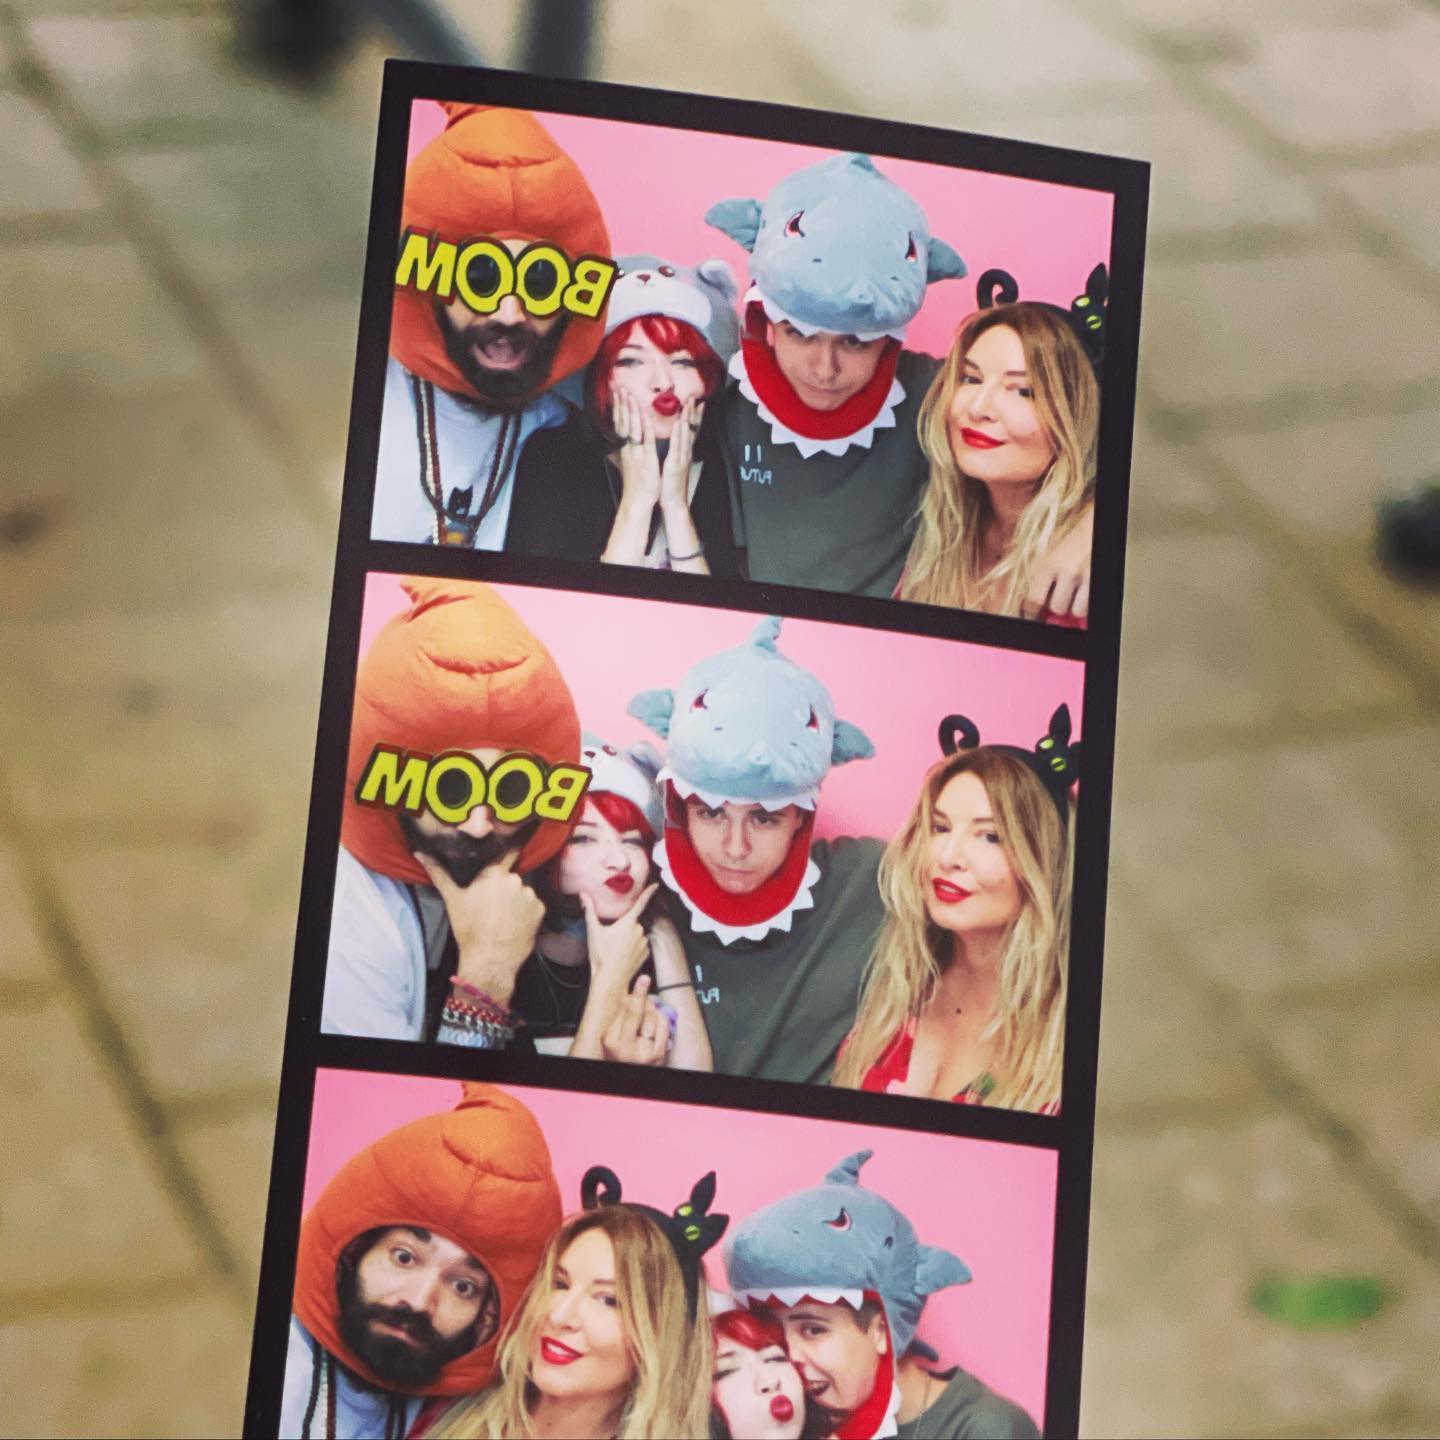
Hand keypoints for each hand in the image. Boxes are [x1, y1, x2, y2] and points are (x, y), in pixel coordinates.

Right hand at [415, 850, 542, 1004]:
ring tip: (502, 917)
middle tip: (490, 905)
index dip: (495, 868)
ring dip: (514, 900)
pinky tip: (514, 923)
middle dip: (501, 889)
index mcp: (495, 873)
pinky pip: (532, 906)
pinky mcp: (540, 910)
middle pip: (509, 879)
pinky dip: (525, 912)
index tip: (491, 878)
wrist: (490, 959)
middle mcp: (516, 879)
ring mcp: (530, 895)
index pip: (500, 858)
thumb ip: (438, 872)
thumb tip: (421, 853)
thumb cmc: (469, 929)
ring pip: (521, 892)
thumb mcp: (452, 899)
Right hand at [580, 884, 656, 994]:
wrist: (610, 979)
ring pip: (637, 934)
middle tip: (612, 938)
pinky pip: (641, 945)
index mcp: (628, 922)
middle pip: (633, 922)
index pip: (641, 903)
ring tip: (616, 949)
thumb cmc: (601, 955)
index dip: (649, 892)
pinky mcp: (646, 954)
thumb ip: (589, 910)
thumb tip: (583, 894)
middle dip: (625, 927)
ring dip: (629, 938)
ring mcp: (644, 943)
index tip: (656, 885)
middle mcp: (639, 931)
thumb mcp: (593, 931)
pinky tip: (624, 955)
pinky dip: (634, 948)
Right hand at [600, 975, 669, 1065]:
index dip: (635, 994)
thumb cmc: (621, 1053)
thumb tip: (631, 994)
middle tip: (644, 981)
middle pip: (638, 1012)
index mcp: (609, 1040)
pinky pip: (663, 1026)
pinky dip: (662, 1021)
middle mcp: (625, 1048)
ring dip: (652, 1012)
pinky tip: (654, 1028)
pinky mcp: (657, 1055)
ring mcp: (642, 1053)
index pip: (624, 1011)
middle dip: (642, 995)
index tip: (643, 979)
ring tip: (645, 1021)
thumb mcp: (612, 1035)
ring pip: (652, 1016)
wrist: (629, 1075)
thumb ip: (620, 1014)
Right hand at [612, 391, 661, 512]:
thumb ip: (627, 450)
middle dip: (621, 403)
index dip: (618, 407)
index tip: (617, 393)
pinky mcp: (646, 459)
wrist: (637, 501)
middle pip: (623, 422)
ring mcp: (637, 453)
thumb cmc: (636, 483)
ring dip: (630, 411)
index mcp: (626, 448)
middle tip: (619, 387)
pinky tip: (644, 416)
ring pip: (632, 428)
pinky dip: (645, 428)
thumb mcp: (630, 463)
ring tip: (628, 395)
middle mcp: (629, 448)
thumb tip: (623, 441)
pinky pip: (645, 441)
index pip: (620, 423)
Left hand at [659, 397, 702, 512]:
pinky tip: (680, 423)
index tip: (697, 403)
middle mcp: (685, 453)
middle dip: (693, 413)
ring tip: (689, 404)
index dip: (694, 417)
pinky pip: (677, 446)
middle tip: (695, 397)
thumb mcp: (674, 466)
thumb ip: (675, 453)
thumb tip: (674, 443)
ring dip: (688, 418)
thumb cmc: (671, 485)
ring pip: (686, 435)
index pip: (690, 431)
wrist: (674, 503)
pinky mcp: (675, 463)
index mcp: (683, 453)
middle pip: (691, 430)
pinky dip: (679, 434)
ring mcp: (682, 458)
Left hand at [1022, 505, 1092, 621]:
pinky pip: (1090, 606)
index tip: (1033, 614)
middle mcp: (1066, 569)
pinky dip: (1087, 603)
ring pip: (1075, 610)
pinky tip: (1084, 591)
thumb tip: (1024, 604)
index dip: (1033, 611)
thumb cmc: (1069, 541)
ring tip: (1074, 592)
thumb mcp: (1046, 555)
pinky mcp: (1099, 579)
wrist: (1092, 525)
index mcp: (1046, 564)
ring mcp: (1085, 575)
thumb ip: (1036, 579)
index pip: (1033, 601)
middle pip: (1056, 607)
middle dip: (1057, 604)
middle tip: (1060, 595)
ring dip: (1074, 606)